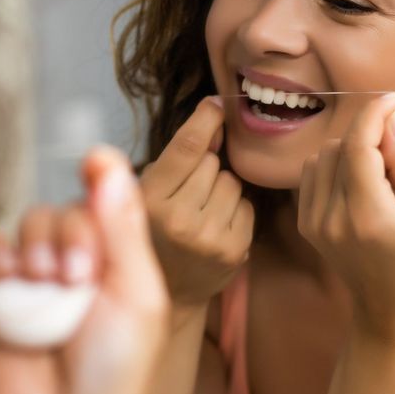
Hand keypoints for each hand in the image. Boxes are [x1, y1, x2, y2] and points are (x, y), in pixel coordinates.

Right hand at [0, 146, 167, 393]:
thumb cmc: (109, 374)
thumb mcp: (136, 298)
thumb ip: (124, 230)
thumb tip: (110, 163)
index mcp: (116, 263)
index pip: (106, 202)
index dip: (100, 177)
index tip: (94, 160)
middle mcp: (74, 263)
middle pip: (67, 208)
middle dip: (72, 235)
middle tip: (77, 278)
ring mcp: (30, 276)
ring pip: (27, 223)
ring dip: (39, 246)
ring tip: (47, 287)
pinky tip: (10, 279)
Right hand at [140, 97, 253, 308]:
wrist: (170, 291)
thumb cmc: (154, 230)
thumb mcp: (147, 191)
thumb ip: (176, 157)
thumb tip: (216, 117)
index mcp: (150, 201)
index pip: (187, 148)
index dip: (205, 119)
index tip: (217, 103)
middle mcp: (179, 220)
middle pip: (212, 163)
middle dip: (204, 168)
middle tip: (188, 192)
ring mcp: (210, 238)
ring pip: (232, 182)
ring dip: (221, 188)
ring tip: (201, 211)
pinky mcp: (235, 250)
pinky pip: (247, 205)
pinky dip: (234, 209)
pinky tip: (216, 225)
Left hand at [297, 93, 394, 342]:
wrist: (392, 311)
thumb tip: (391, 120)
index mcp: (368, 217)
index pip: (358, 146)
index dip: (374, 113)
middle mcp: (331, 218)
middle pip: (340, 145)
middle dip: (370, 137)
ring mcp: (313, 222)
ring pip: (323, 155)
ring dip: (352, 150)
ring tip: (382, 178)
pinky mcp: (305, 222)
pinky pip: (313, 172)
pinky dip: (336, 166)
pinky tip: (361, 186)